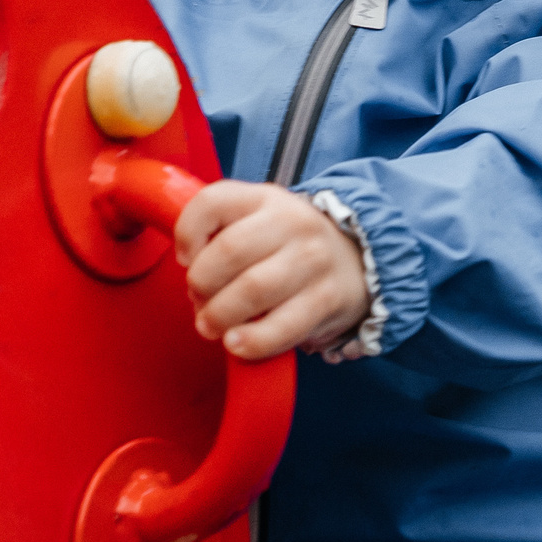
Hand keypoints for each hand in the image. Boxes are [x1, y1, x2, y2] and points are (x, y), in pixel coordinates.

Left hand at [175, 181, 369, 360]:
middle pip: (229, 251)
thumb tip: (189, 266)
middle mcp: (292, 222)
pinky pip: (281, 327)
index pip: (212, 203)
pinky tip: (236, 343)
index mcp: (265, 198)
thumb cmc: (288, 245)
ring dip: (220, 315)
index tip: (185, 258)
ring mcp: (313, 260)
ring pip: (252, 290)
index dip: (187, 234)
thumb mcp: (257, 218)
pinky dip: (252, 340)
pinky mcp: (326, 299)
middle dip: (201, 284)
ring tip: (211, 325)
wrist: (357, 259)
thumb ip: (218, 231)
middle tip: (198, 299)